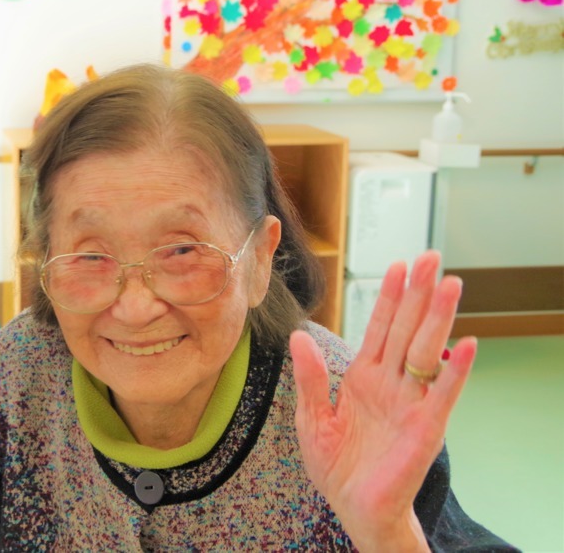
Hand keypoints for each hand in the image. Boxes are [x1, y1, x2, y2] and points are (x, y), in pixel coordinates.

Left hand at [289, 251, 476, 551]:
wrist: (353, 508)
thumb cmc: (334, 465)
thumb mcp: (311, 417)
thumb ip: (310, 377)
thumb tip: (298, 335)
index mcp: (364, 377)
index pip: (380, 328)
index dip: (390, 297)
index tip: (399, 265)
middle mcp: (392, 383)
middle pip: (407, 330)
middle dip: (419, 294)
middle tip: (432, 257)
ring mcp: (412, 403)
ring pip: (427, 351)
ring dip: (439, 318)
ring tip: (451, 284)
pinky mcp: (426, 428)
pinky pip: (444, 394)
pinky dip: (456, 370)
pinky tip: (468, 344)